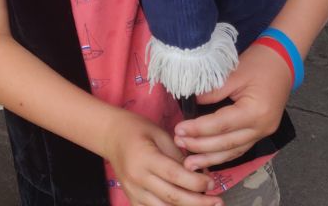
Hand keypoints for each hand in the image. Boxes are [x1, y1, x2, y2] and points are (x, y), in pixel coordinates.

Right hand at [102, 108, 222, 205]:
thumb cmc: (137, 129)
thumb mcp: (160, 134)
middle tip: (218, 201)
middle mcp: (137, 177)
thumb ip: (179, 155)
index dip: (196, 183)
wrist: (110, 135)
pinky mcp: (132, 199)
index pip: (175, 175)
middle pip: (172, 197)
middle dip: (198, 202)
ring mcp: (133, 191)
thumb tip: (202, 174)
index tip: (212, 183)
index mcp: (145, 157)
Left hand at [173, 43, 291, 170]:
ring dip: (211, 158)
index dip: (198, 129)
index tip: (179, 129)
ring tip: (190, 164)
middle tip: (179, 144)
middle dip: (201, 147)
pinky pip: (239, 148)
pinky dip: (223, 154)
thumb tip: (192, 103)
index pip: (221, 125)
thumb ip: (213, 91)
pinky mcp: (260, 132)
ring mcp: (263, 132)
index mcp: (255, 112)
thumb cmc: (258, 63)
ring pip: (234, 152)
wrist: (281, 61)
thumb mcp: (233, 73)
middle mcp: (261, 128)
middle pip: (227, 143)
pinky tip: (209, 158)